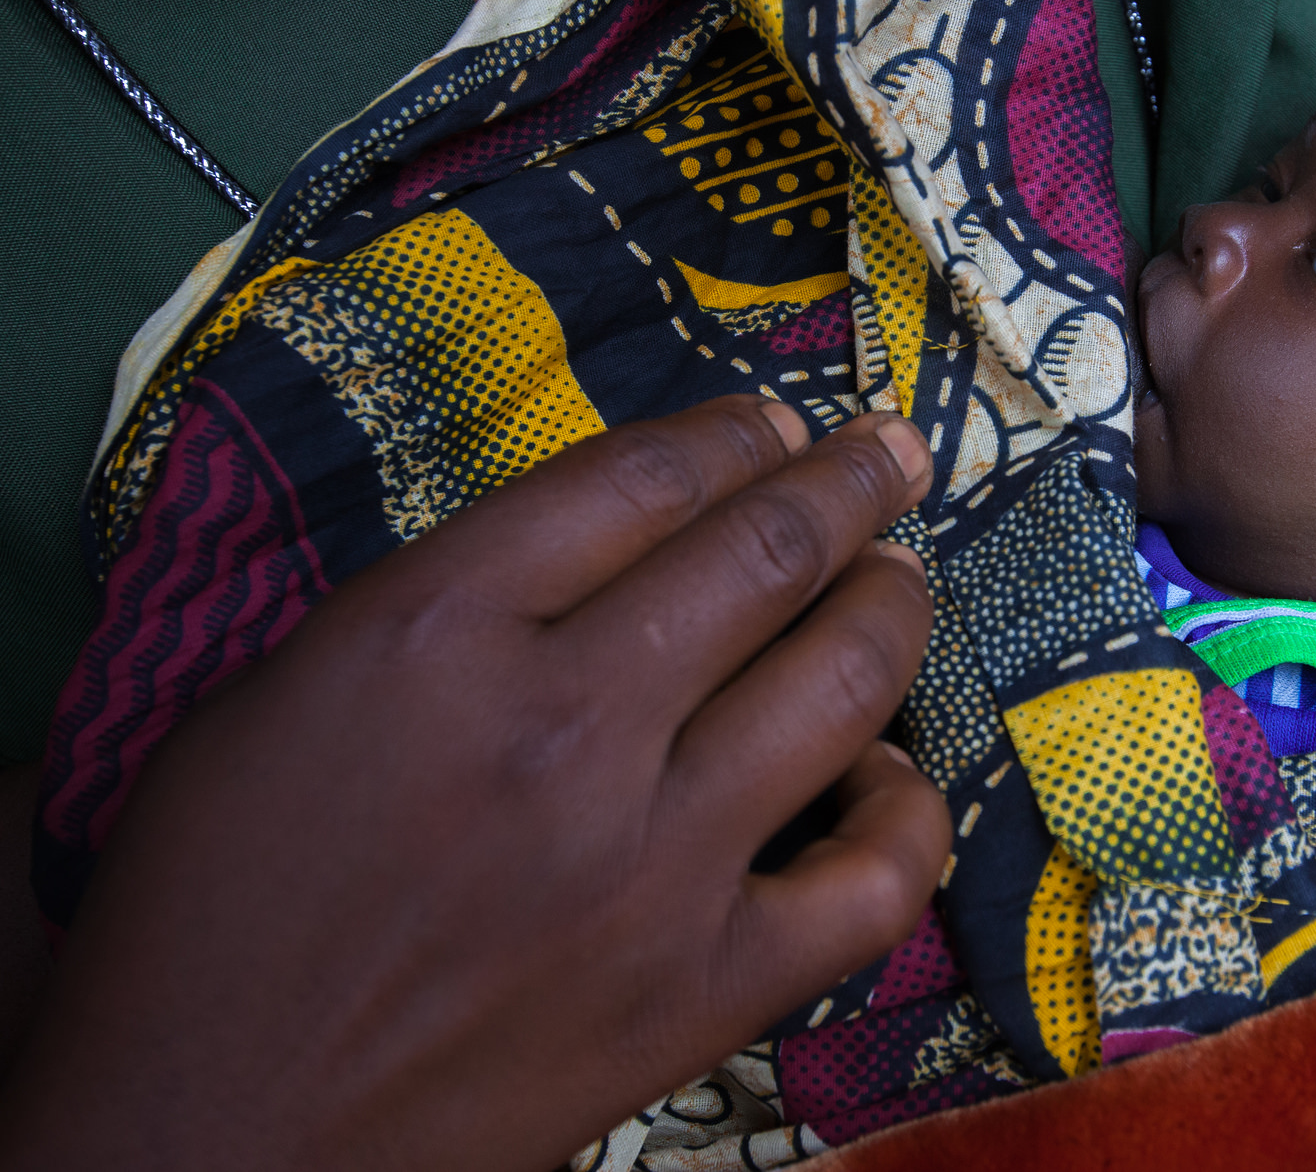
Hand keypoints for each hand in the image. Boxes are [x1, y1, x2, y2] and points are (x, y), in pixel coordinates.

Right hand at [0, 397, 947, 1171]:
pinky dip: (905, 810)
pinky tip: (882, 775)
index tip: (777, 421)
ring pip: (844, 678)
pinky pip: (874, 876)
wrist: (205, 1137)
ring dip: (896, 604)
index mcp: (435, 630)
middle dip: (854, 479)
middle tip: (892, 453)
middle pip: (765, 550)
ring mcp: (653, 860)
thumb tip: (605, 544)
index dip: (733, 431)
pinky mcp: (705, 987)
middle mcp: (564, 724)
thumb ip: (442, 602)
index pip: (638, 478)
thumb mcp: (281, 697)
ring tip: (903, 576)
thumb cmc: (213, 916)